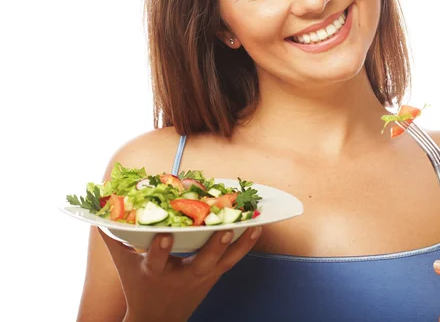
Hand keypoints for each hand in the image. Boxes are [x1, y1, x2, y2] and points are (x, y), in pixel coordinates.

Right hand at [99, 226, 261, 321]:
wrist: (159, 318)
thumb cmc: (139, 286)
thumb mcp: (123, 265)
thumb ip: (114, 239)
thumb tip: (98, 213)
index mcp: (155, 272)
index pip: (157, 261)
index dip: (161, 249)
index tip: (165, 233)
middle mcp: (182, 276)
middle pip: (200, 263)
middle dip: (212, 247)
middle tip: (224, 228)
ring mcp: (201, 277)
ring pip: (223, 261)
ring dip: (238, 243)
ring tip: (253, 225)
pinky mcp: (214, 276)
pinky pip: (232, 260)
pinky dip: (245, 245)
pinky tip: (257, 229)